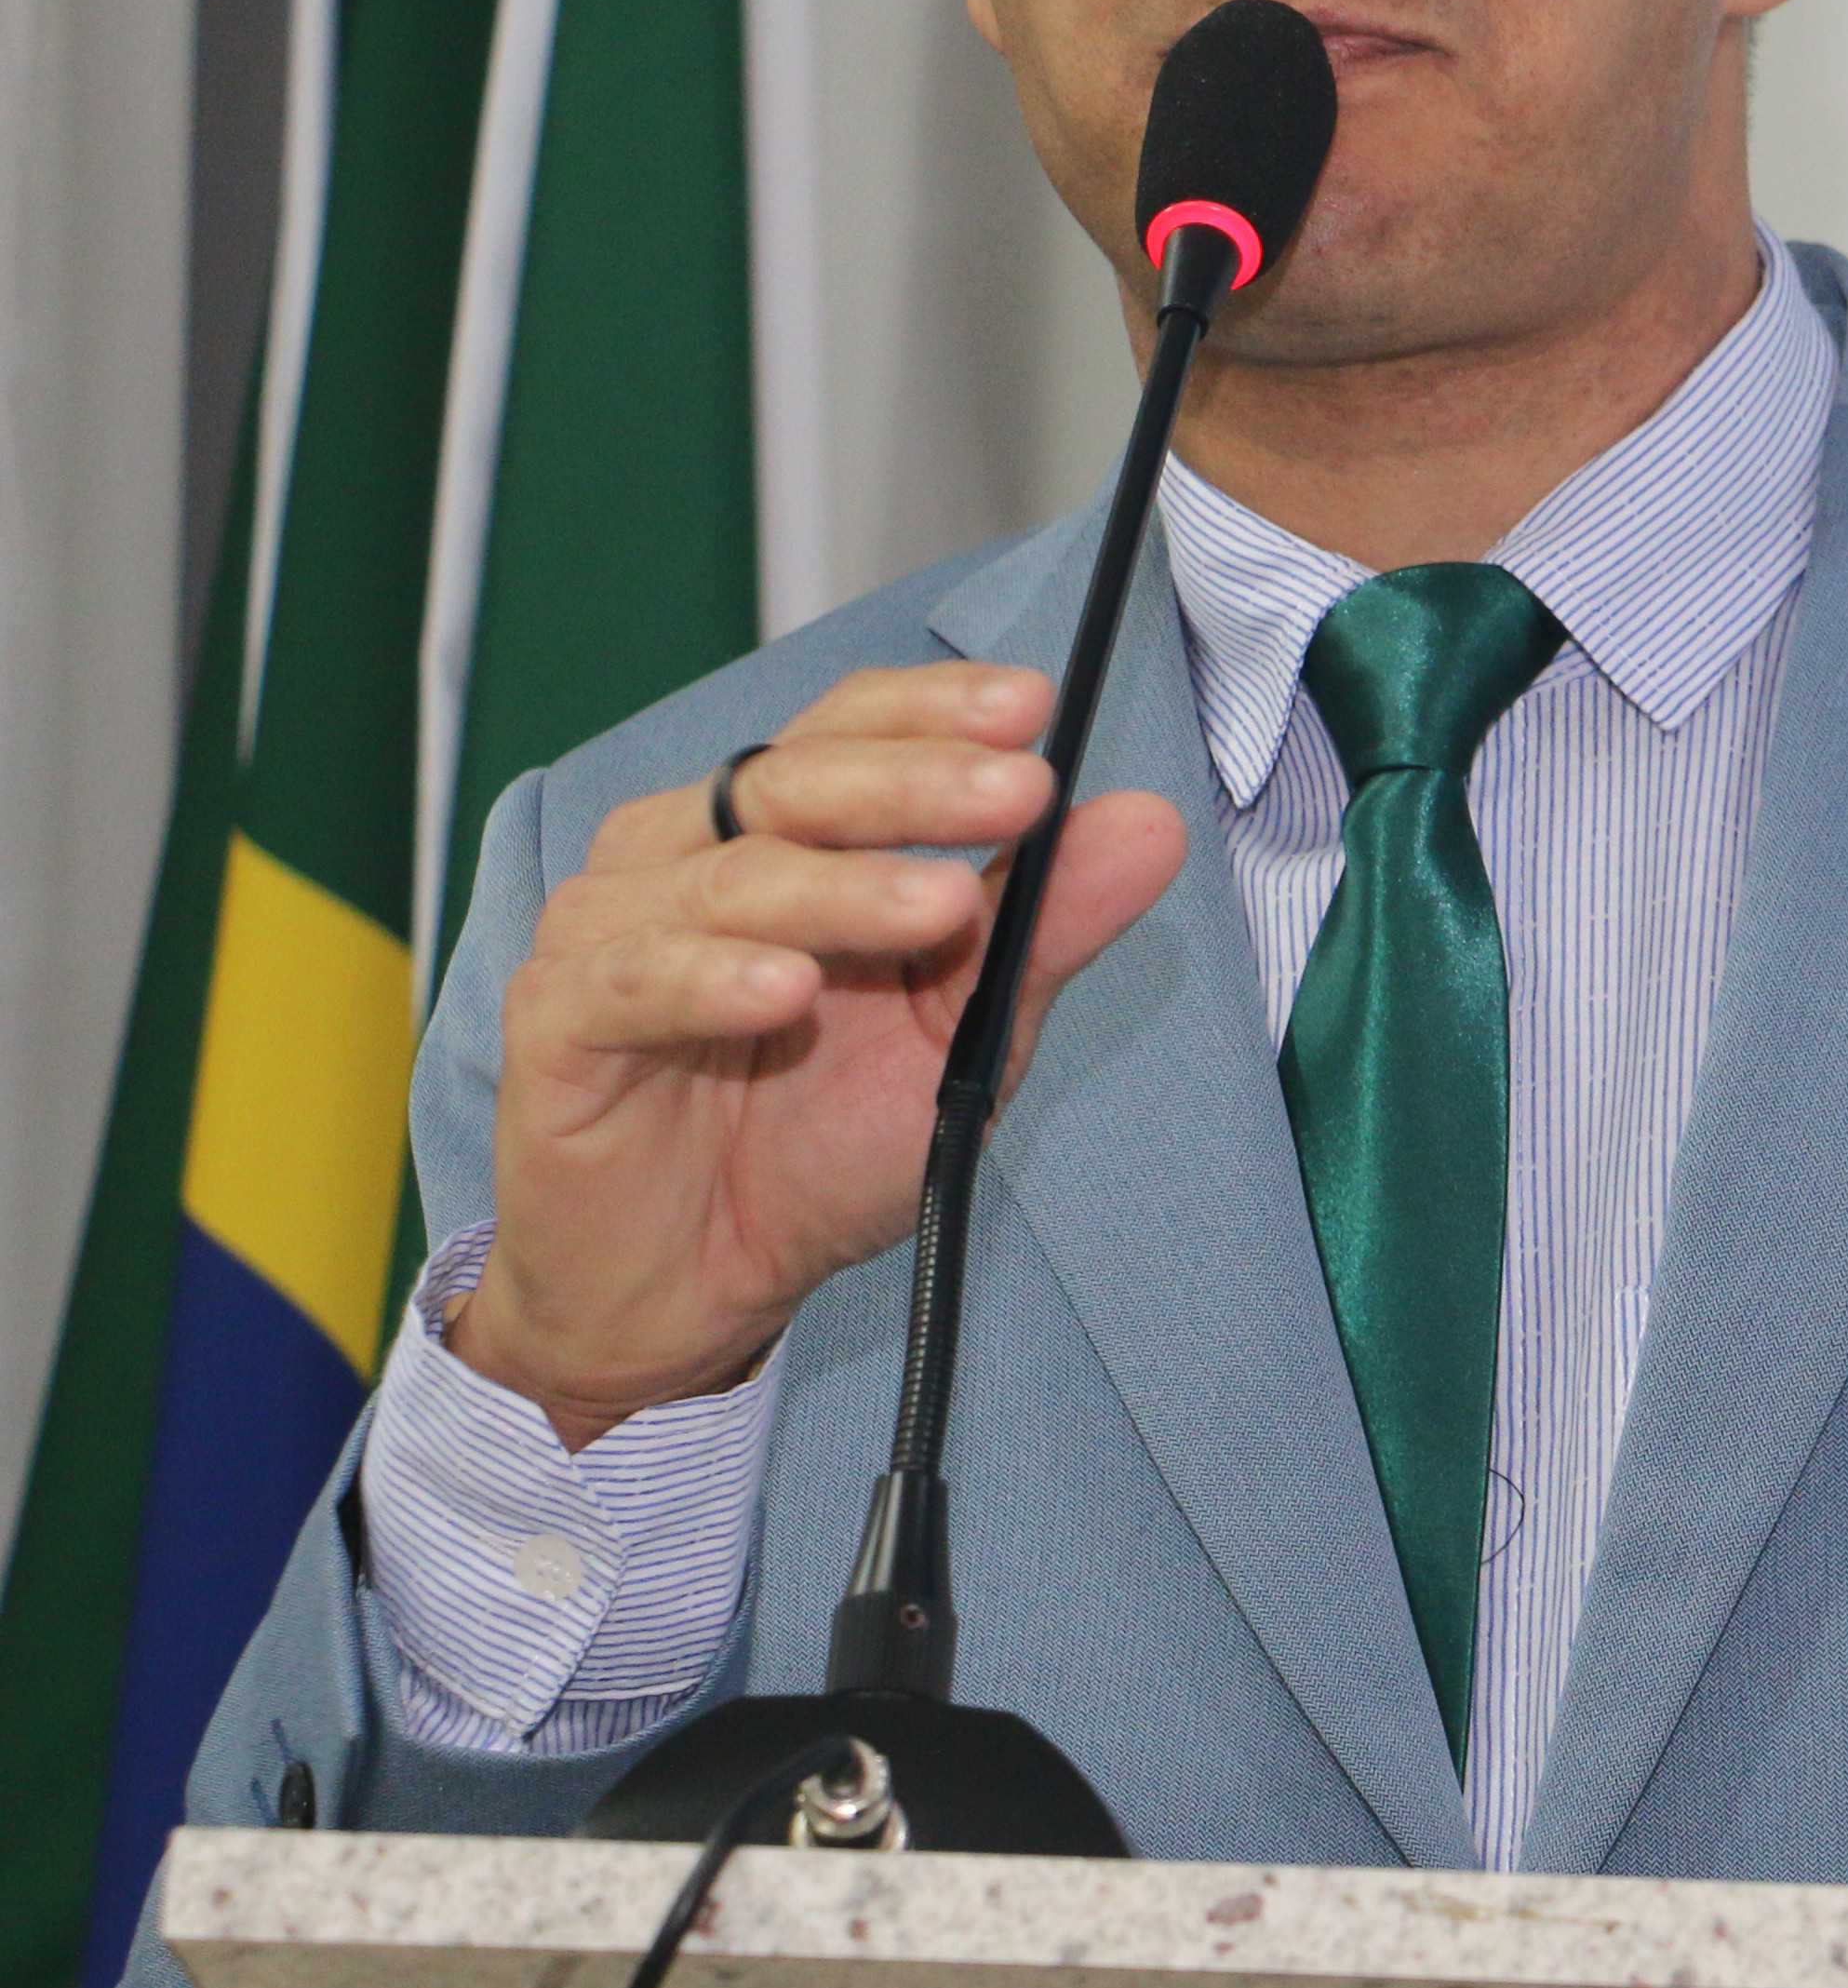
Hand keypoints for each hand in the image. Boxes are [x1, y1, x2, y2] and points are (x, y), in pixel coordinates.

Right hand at [451, 663, 1185, 1448]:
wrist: (696, 1280)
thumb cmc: (819, 1141)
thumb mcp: (963, 1037)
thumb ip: (1043, 929)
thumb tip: (1151, 824)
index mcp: (779, 834)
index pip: (848, 730)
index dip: (934, 712)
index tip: (1031, 707)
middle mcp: (686, 855)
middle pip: (792, 783)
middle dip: (915, 784)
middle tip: (1017, 789)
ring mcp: (612, 929)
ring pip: (728, 877)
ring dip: (841, 889)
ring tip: (937, 906)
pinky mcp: (556, 1018)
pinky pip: (633, 980)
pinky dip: (711, 978)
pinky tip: (785, 988)